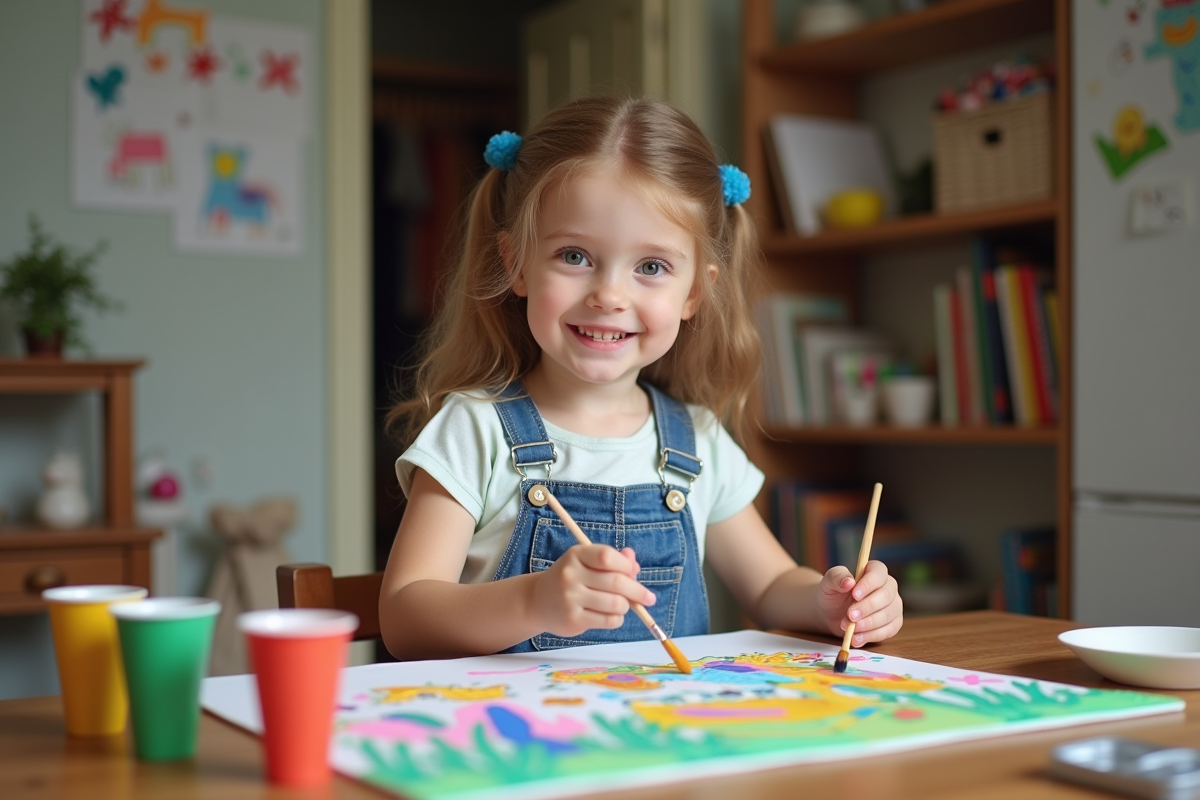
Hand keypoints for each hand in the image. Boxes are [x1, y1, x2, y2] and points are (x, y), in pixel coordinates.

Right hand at [530, 545, 655, 637]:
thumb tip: (634, 561)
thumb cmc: (571, 579)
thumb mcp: (586, 562)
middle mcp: (570, 575)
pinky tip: (612, 616)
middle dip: (638, 591)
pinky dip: (617, 619)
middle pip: (616, 582)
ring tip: (622, 606)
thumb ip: (612, 560)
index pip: (607, 556)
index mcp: (576, 555)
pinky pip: (608, 621)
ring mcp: (570, 598)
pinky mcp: (573, 619)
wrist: (538, 601)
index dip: (626, 565)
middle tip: (649, 598)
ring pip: (616, 604)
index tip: (635, 572)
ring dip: (626, 606)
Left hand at [818, 560, 902, 645]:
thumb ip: (836, 577)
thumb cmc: (833, 593)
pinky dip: (871, 636)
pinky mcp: (893, 624)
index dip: (868, 584)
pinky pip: (888, 631)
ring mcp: (893, 606)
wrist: (831, 613)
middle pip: (886, 596)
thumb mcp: (829, 582)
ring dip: (867, 624)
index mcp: (875, 571)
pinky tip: (856, 638)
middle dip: (867, 608)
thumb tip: (848, 582)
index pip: (879, 573)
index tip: (854, 595)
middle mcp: (889, 587)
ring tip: (849, 628)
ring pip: (888, 615)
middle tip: (850, 616)